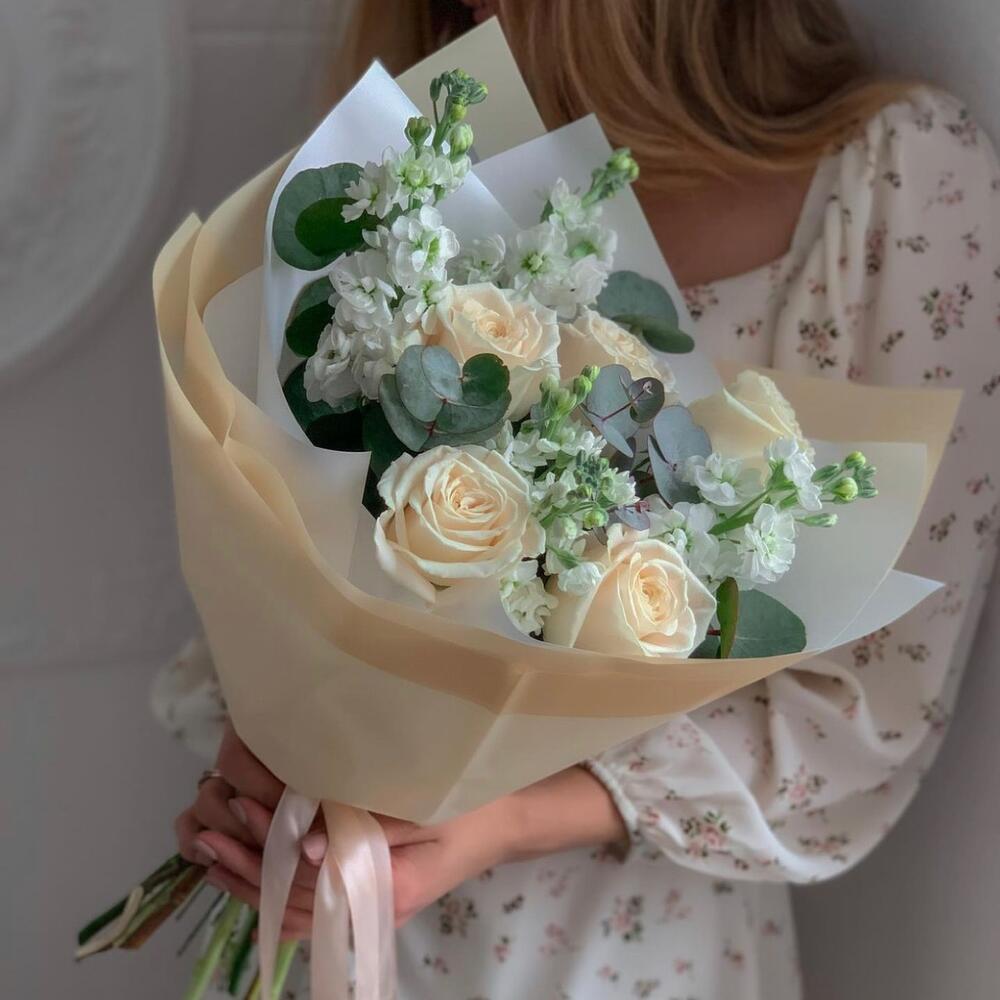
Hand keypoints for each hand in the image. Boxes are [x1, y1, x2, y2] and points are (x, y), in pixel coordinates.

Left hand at [175, 724, 626, 937]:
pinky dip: (272, 886)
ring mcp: (366, 902)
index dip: (265, 857)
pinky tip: (248, 860)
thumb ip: (371, 829)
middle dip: (243, 870)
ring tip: (208, 847)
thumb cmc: (473, 807)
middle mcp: (368, 906)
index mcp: (383, 890)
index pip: (305, 888)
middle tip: (202, 833)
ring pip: (293, 909)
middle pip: (290, 905)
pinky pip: (308, 902)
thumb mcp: (429, 811)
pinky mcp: (367, 889)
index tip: (233, 818)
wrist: (508, 819)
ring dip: (248, 880)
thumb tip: (308, 848)